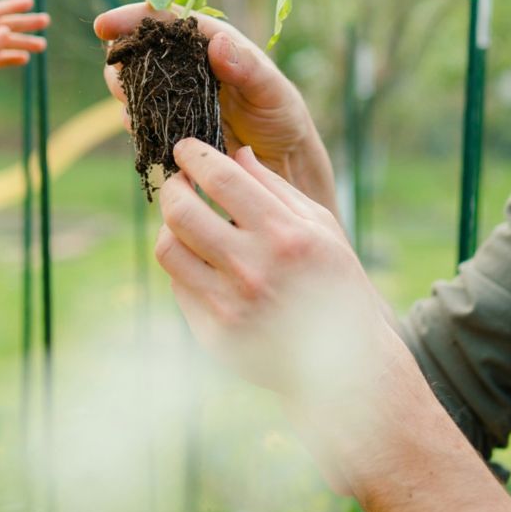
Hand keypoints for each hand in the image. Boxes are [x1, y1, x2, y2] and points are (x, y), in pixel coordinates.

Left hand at [0, 0, 49, 102]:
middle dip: (24, 23)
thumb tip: (6, 29)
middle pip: (3, 26)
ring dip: (22, 42)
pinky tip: (24, 59)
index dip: (12, 5)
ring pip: (3, 44)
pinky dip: (11, 58)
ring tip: (42, 46)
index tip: (31, 2)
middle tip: (46, 21)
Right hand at [94, 4, 335, 212]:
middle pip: (142, 50)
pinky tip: (142, 129)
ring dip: (126, 91)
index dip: (133, 18)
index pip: (168, 20)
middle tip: (119, 77)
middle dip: (122, 59)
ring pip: (136, 84)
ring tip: (131, 104)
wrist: (282, 161)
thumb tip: (217, 42)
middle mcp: (189, 64)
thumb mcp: (273, 91)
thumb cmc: (283, 116)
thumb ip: (249, 68)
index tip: (103, 25)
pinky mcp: (172, 125)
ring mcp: (177, 95)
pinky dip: (136, 122)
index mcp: (213, 43)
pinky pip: (143, 119)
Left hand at [155, 139, 401, 411]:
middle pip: (182, 213)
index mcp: (286, 237)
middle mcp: (255, 270)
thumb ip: (276, 189)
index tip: (185, 147)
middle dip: (173, 187)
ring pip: (168, 250)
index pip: (222, 181)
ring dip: (170, 227)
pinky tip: (203, 260)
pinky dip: (185, 265)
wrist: (342, 363)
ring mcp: (230, 306)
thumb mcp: (322, 229)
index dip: (195, 156)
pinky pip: (179, 286)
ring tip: (185, 221)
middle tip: (179, 181)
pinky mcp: (214, 335)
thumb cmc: (336, 285)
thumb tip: (236, 153)